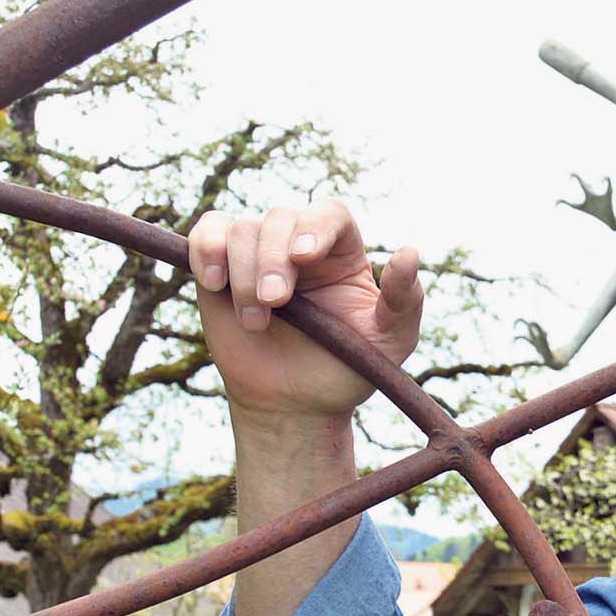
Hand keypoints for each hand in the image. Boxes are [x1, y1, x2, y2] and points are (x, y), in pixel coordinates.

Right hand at [188, 199, 422, 419]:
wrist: (295, 402)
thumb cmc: (347, 368)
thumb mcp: (390, 341)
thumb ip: (404, 300)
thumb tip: (410, 252)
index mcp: (342, 252)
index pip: (330, 213)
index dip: (315, 225)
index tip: (304, 255)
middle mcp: (299, 242)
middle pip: (281, 217)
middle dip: (274, 258)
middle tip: (275, 302)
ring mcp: (259, 250)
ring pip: (242, 229)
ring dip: (245, 274)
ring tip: (257, 321)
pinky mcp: (222, 264)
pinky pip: (207, 233)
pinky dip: (205, 250)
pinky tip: (215, 282)